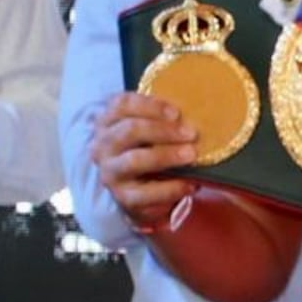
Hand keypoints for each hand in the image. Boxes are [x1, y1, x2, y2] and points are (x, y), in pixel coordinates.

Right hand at [88, 92, 199, 232]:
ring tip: (191, 155)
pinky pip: (146, 193)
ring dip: (166, 156)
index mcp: (108, 121)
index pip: (122, 105)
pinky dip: (171, 188)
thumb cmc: (149, 149)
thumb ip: (164, 119)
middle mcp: (103, 145)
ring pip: (135, 160)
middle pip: (130, 130)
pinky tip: (190, 184)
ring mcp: (111, 171)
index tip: (176, 112)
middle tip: (191, 133)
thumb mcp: (151, 129)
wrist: (138, 191)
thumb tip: (198, 109)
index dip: (150, 105)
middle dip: (163, 130)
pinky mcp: (123, 196)